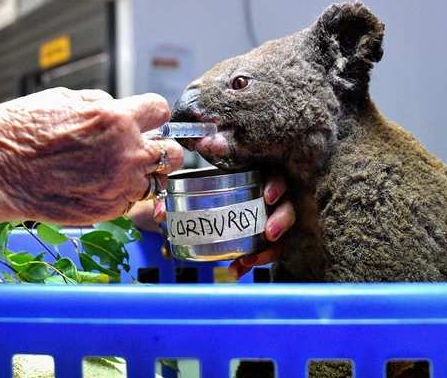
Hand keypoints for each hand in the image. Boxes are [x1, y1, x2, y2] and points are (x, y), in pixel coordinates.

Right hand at [0, 88, 183, 224]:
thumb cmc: (17, 131)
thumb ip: (101, 105)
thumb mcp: (63, 99)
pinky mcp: (105, 212)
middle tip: (137, 147)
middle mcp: (123, 154)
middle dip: (157, 146)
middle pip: (170, 152)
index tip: (143, 118)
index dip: (149, 113)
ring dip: (140, 174)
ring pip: (153, 181)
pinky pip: (130, 201)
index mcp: (114, 118)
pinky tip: (97, 185)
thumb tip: (119, 110)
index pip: (159, 110)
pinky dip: (121, 194)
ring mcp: (117, 187)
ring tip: (113, 170)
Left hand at [149, 171, 293, 277]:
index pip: (275, 177)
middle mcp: (265, 199)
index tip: (268, 196)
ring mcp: (266, 220)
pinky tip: (236, 271)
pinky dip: (250, 263)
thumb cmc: (192, 193)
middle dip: (281, 220)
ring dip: (268, 250)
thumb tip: (159, 212)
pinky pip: (264, 253)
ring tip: (250, 260)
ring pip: (279, 236)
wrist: (188, 210)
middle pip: (286, 208)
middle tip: (269, 233)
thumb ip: (171, 199)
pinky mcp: (262, 240)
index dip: (276, 185)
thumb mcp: (183, 189)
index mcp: (253, 176)